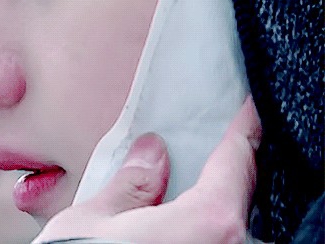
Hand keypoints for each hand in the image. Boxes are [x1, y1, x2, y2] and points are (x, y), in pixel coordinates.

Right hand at [33, 96, 260, 243]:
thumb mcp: (92, 222)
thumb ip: (129, 185)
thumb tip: (151, 153)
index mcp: (205, 227)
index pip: (235, 166)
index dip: (243, 133)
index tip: (249, 111)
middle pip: (240, 198)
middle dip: (231, 169)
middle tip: (217, 144)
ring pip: (231, 225)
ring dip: (220, 201)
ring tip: (197, 180)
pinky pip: (219, 242)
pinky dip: (209, 225)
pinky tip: (183, 217)